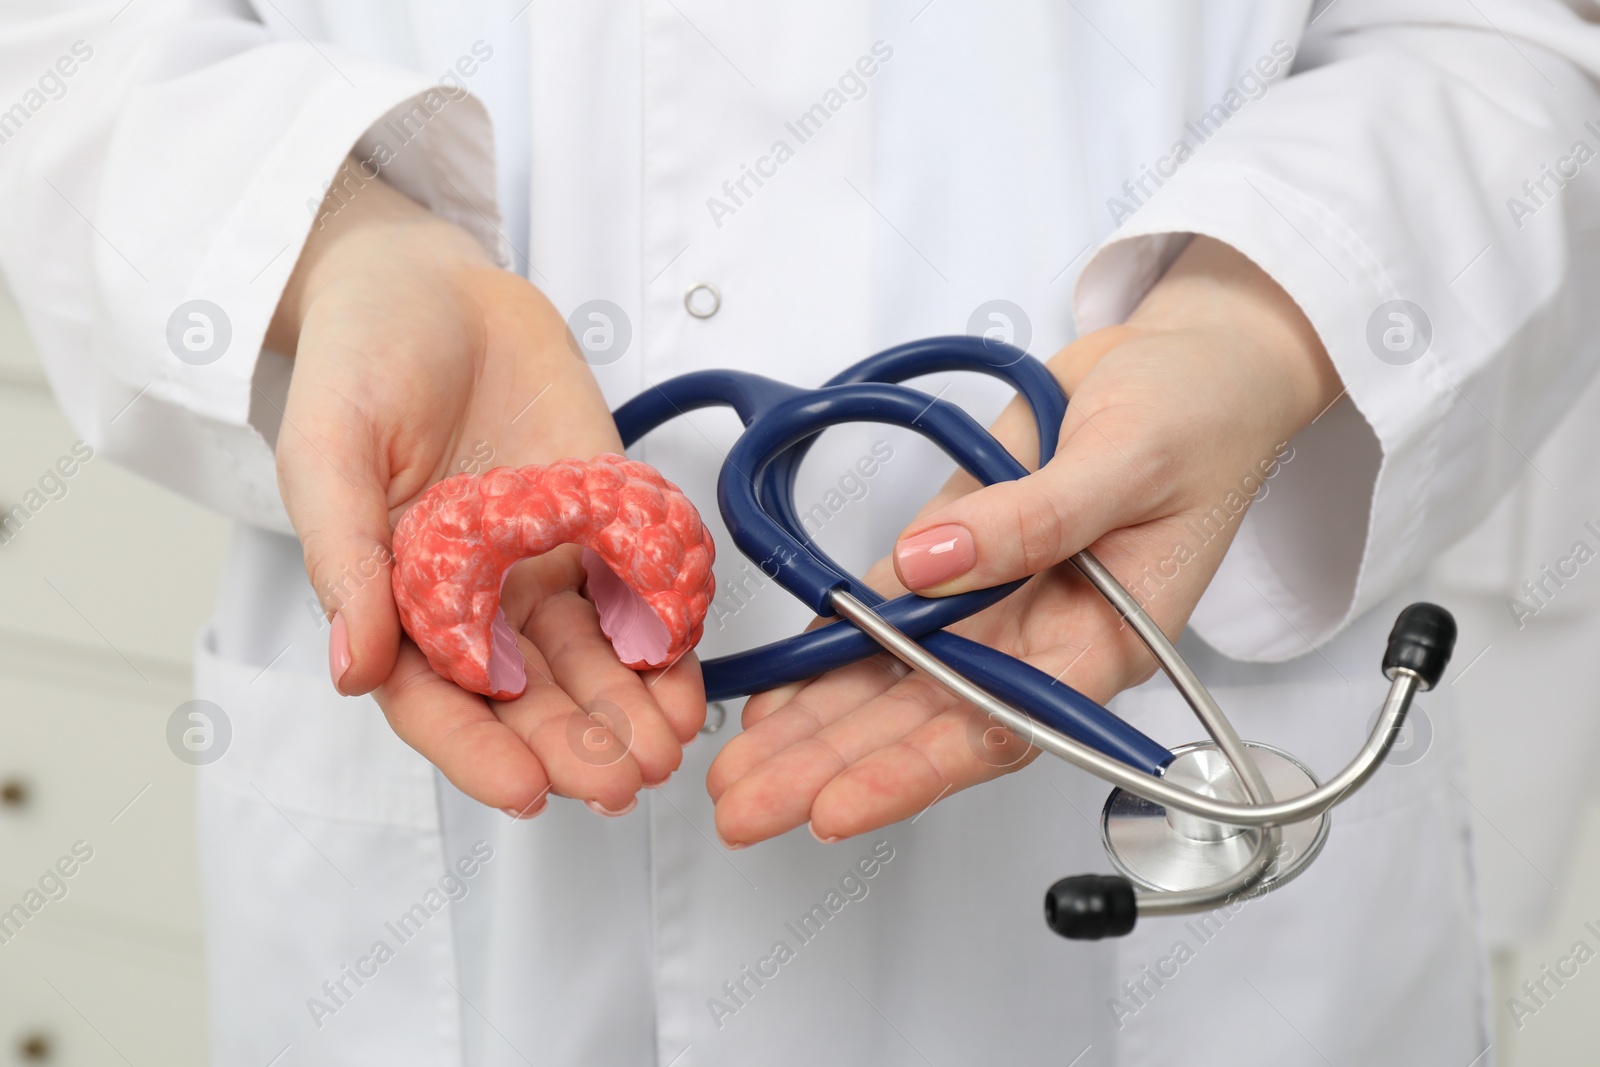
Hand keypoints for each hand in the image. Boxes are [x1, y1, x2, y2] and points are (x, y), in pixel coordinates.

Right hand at [270, 161, 703, 817]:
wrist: (433, 281)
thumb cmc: (359, 360)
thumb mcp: (328, 452)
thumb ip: (343, 559)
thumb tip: (350, 669)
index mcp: (397, 597)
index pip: (437, 700)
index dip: (479, 750)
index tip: (528, 789)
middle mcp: (475, 597)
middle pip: (526, 694)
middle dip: (573, 742)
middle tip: (620, 780)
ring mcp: (542, 563)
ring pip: (589, 658)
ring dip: (627, 708)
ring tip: (666, 745)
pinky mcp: (602, 522)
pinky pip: (636, 593)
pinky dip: (663, 638)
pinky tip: (689, 675)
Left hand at [706, 236, 1341, 845]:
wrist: (1185, 364)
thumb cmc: (1196, 417)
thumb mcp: (1130, 460)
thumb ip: (1035, 516)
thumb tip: (928, 560)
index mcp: (1100, 644)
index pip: (997, 729)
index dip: (911, 774)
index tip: (834, 807)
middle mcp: (1038, 644)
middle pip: (923, 726)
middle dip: (829, 771)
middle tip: (745, 809)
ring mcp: (991, 607)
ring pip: (890, 686)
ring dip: (812, 730)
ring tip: (735, 771)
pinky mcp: (955, 561)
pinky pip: (881, 622)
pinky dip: (826, 658)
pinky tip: (773, 696)